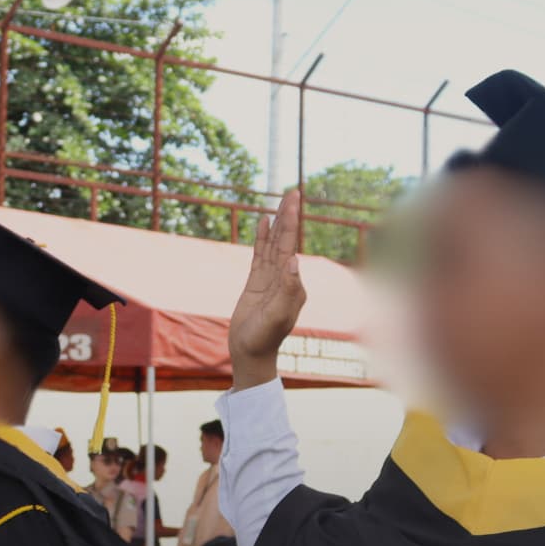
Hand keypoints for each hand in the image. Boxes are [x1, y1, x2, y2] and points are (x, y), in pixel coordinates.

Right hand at [229, 188, 307, 388]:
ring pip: (273, 245)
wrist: (250, 354)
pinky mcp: (256, 283)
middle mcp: (285, 277)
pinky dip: (262, 239)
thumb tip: (293, 260)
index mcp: (293, 283)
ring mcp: (270, 279)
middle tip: (292, 192)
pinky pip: (260, 255)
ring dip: (277, 224)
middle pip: (285, 240)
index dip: (291, 223)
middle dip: (288, 216)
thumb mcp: (278, 316)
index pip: (291, 246)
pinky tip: (264, 223)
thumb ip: (288, 289)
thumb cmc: (264, 339)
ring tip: (280, 202)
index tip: (293, 201)